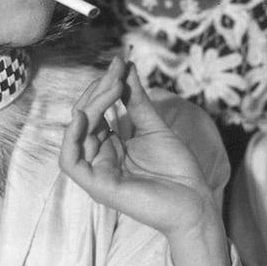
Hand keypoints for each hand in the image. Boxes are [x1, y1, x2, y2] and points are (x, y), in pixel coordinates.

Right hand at [59, 56, 213, 238]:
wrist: (195, 201)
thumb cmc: (177, 169)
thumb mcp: (153, 126)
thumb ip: (135, 99)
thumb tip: (125, 66)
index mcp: (110, 146)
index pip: (94, 111)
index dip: (103, 86)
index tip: (120, 64)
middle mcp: (100, 158)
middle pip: (84, 119)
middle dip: (98, 91)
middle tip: (117, 72)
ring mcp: (97, 173)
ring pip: (77, 135)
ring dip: (90, 107)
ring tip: (110, 88)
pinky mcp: (99, 187)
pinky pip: (71, 162)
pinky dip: (72, 139)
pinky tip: (84, 117)